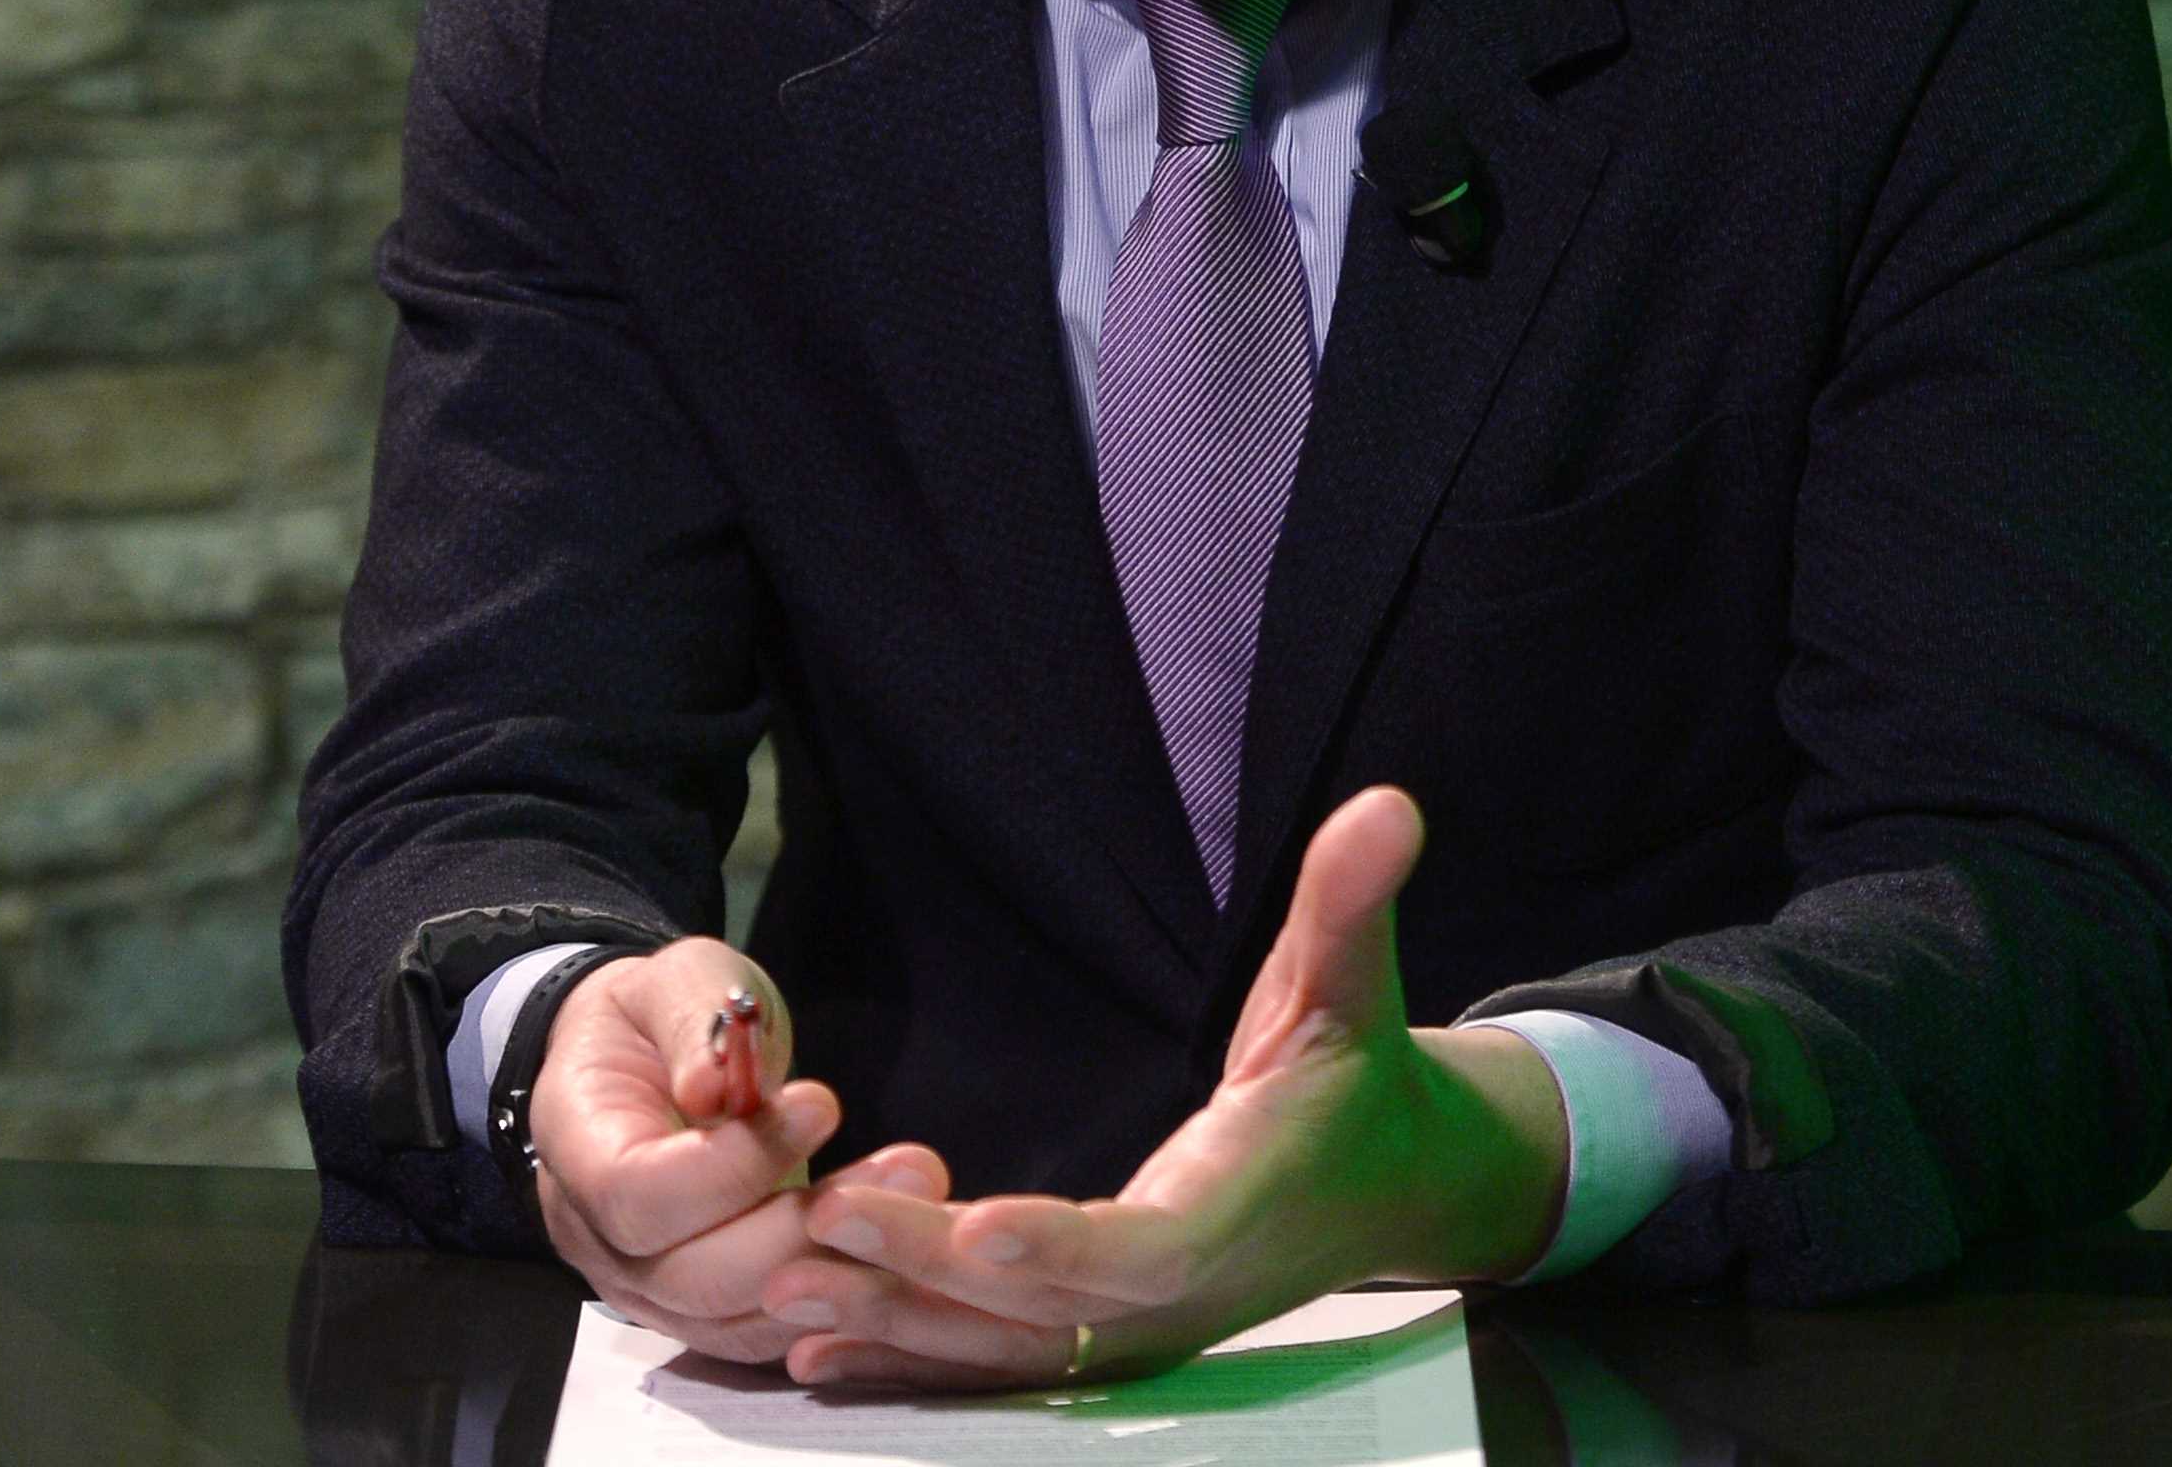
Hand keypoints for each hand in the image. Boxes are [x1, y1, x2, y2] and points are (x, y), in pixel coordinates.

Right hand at [531, 938, 909, 1363]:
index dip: (731, 1167)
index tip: (821, 1103)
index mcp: (578, 1147)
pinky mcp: (697, 1310)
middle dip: (805, 1229)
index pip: (639, 1195)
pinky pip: (761, 1334)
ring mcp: (644, 1288)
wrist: (638, 1060)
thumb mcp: (675, 979)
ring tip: (918, 1198)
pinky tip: (896, 1253)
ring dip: (838, 1268)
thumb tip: (712, 1084)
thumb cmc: (657, 1015)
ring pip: (736, 1317)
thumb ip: (693, 1021)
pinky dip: (832, 1304)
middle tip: (907, 1167)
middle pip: (692, 1278)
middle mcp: (597, 1239)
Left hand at [757, 786, 1567, 1389]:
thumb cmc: (1354, 1077)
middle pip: (1044, 1309)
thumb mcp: (1353, 984)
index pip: (1149, 1248)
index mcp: (1237, 1206)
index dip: (1068, 1247)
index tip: (980, 1231)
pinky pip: (997, 1363)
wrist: (1388, 1187)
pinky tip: (814, 1347)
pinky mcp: (1103, 1341)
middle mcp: (1179, 1294)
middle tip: (813, 1227)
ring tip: (783, 1284)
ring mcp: (1137, 1332)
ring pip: (1004, 1350)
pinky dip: (909, 1360)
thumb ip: (1350, 903)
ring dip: (894, 1321)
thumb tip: (1387, 808)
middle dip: (925, 1274)